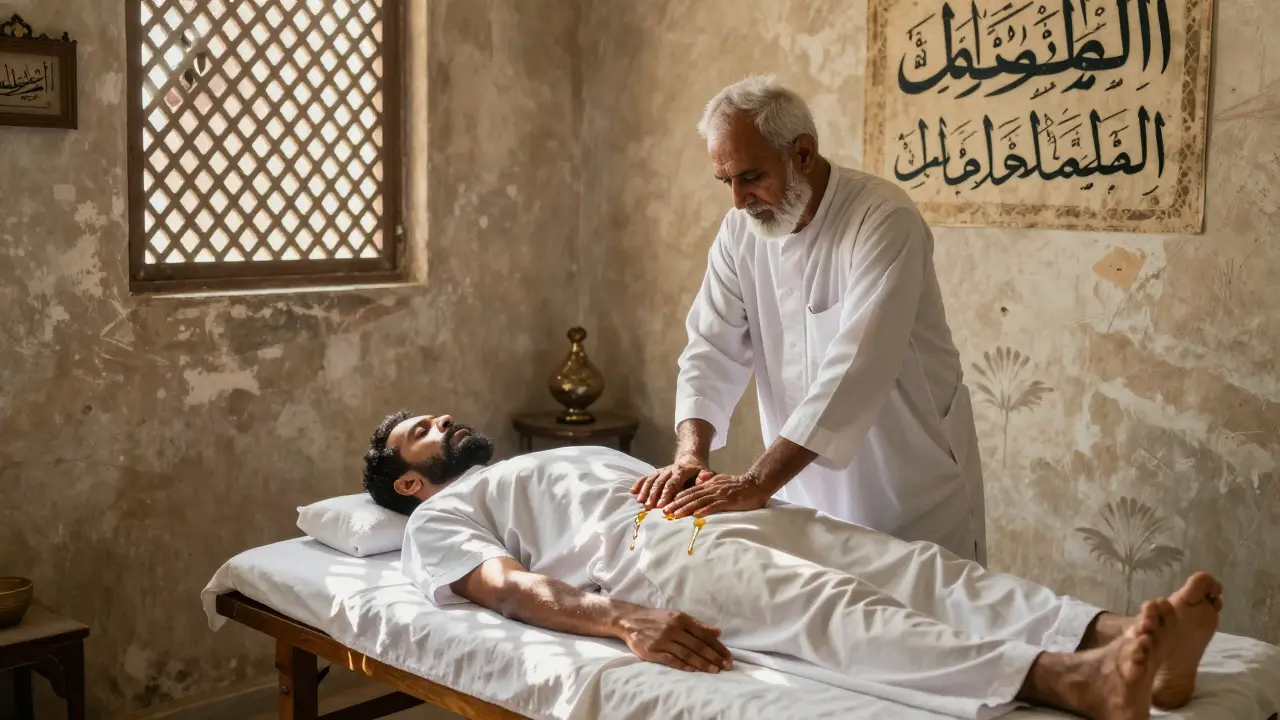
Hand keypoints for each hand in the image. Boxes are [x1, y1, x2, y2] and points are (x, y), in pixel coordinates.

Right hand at [617, 607, 732, 672]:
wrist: (630, 620)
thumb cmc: (657, 619)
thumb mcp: (677, 616)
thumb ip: (698, 624)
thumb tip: (718, 632)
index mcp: (681, 619)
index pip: (704, 634)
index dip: (717, 646)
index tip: (728, 656)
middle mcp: (673, 629)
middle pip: (697, 645)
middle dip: (714, 656)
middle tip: (726, 666)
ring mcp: (662, 640)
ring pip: (687, 654)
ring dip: (702, 663)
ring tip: (714, 670)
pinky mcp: (653, 651)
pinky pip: (671, 659)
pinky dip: (683, 665)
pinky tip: (694, 670)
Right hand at [631, 457, 714, 509]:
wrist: (690, 459)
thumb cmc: (698, 471)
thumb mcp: (705, 471)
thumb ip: (704, 476)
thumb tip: (705, 478)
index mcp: (681, 471)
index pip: (672, 483)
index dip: (666, 494)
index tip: (661, 505)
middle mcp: (669, 470)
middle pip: (659, 483)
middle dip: (653, 495)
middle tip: (648, 507)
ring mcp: (661, 471)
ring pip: (651, 480)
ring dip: (645, 491)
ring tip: (640, 502)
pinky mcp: (656, 473)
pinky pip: (646, 477)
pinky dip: (639, 484)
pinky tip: (632, 492)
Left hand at [664, 472, 769, 518]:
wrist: (756, 484)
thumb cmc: (739, 486)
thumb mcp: (721, 483)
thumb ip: (710, 487)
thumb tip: (698, 496)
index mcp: (709, 484)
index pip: (690, 491)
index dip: (678, 497)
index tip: (667, 504)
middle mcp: (712, 488)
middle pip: (691, 496)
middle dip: (677, 504)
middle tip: (665, 512)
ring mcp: (720, 494)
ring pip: (699, 501)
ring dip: (686, 508)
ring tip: (675, 515)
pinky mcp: (728, 501)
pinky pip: (714, 506)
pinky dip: (704, 510)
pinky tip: (696, 515)